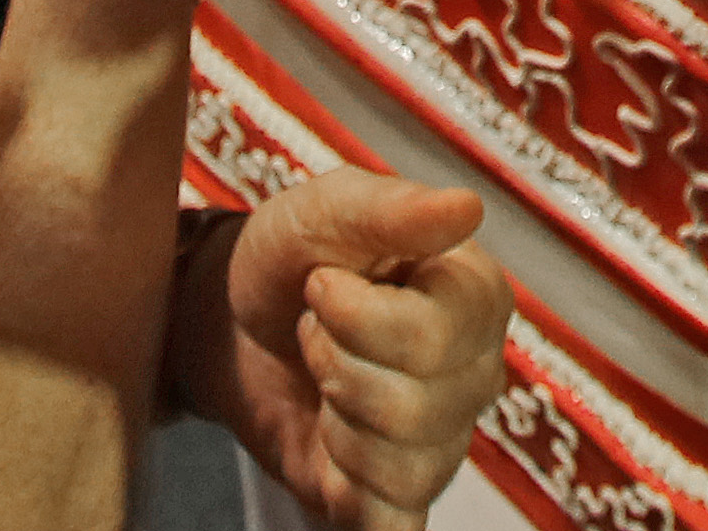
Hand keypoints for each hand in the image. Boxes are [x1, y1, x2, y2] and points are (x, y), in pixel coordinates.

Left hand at [174, 175, 518, 530]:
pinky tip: (331, 453)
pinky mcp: (403, 494)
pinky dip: (350, 493)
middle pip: (417, 405)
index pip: (434, 338)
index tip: (320, 284)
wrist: (231, 320)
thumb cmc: (290, 257)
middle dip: (334, 364)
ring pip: (401, 464)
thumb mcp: (324, 212)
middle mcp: (476, 371)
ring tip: (321, 377)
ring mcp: (445, 438)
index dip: (353, 315)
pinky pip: (390, 520)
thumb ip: (392, 209)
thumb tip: (467, 207)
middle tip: (312, 330)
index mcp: (476, 295)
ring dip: (333, 418)